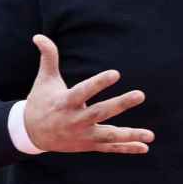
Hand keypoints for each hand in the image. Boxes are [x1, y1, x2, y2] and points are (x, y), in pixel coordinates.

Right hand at [24, 34, 153, 153]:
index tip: (116, 73)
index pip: (83, 91)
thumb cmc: (42, 101)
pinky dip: (127, 148)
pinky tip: (145, 147)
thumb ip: (48, 57)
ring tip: (151, 135)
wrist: (31, 134)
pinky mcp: (88, 145)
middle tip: (140, 94)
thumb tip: (39, 35)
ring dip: (130, 135)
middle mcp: (75, 120)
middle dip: (120, 104)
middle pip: (100, 112)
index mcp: (65, 102)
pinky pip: (109, 148)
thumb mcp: (44, 80)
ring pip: (108, 136)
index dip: (99, 83)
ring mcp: (83, 135)